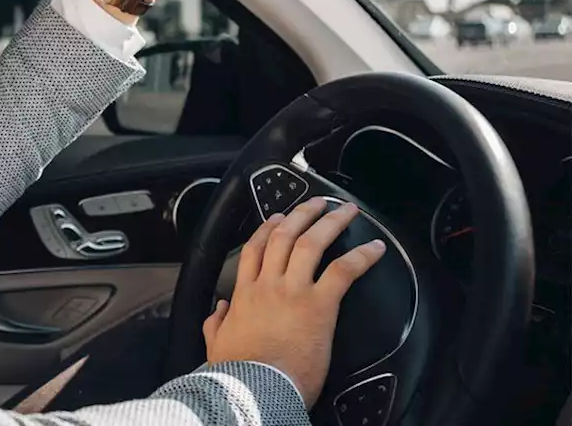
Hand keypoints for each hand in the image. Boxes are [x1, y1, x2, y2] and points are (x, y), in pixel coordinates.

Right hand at [202, 197, 386, 407]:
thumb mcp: (217, 343)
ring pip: (312, 243)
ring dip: (331, 223)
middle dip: (302, 214)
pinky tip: (375, 247)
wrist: (256, 387)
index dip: (267, 228)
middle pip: (284, 236)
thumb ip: (217, 322)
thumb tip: (219, 309)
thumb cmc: (240, 372)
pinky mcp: (319, 304)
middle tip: (318, 203)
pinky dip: (361, 255)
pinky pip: (343, 270)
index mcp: (245, 293)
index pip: (255, 249)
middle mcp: (268, 284)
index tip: (278, 217)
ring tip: (346, 211)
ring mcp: (294, 290)